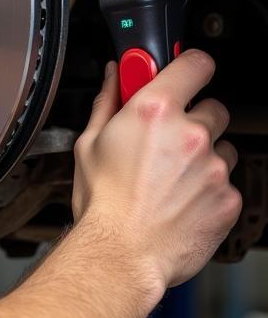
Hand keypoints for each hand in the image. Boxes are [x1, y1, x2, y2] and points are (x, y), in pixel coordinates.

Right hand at [72, 50, 241, 303]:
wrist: (121, 254)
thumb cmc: (102, 203)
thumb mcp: (89, 143)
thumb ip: (108, 102)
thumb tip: (117, 77)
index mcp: (153, 111)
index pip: (195, 64)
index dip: (190, 66)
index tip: (185, 72)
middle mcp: (190, 133)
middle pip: (212, 108)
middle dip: (193, 119)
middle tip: (167, 140)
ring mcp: (213, 167)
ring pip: (223, 148)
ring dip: (204, 157)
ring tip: (172, 179)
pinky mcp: (228, 197)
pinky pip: (226, 183)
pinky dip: (208, 189)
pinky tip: (181, 200)